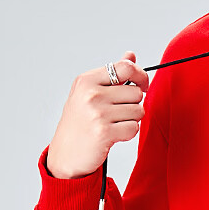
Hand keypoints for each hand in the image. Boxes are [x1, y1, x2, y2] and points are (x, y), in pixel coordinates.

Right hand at [46, 50, 150, 178]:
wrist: (65, 155)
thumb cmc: (79, 123)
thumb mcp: (89, 93)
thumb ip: (112, 75)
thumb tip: (130, 55)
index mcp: (87, 80)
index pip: (125, 67)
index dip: (141, 75)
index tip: (143, 85)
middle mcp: (91, 94)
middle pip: (136, 92)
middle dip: (133, 104)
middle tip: (117, 113)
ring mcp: (97, 113)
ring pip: (138, 110)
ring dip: (131, 120)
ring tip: (113, 124)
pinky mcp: (104, 132)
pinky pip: (134, 128)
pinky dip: (128, 133)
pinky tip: (113, 135)